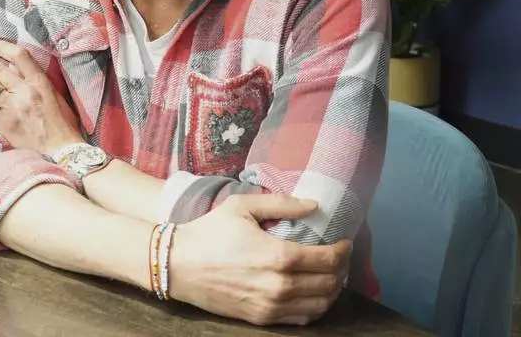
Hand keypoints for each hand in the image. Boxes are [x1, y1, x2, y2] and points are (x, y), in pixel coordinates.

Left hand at [0, 40, 82, 154]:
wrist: (62, 151)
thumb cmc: (61, 126)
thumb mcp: (54, 97)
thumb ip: (35, 82)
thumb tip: (15, 71)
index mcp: (39, 82)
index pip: (19, 56)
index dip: (1, 47)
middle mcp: (25, 90)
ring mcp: (14, 106)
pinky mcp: (5, 123)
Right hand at [170, 193, 350, 325]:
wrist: (178, 264)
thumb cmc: (209, 232)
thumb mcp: (241, 206)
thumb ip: (281, 203)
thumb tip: (313, 205)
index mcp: (279, 256)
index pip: (330, 259)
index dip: (344, 251)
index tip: (344, 242)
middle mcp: (281, 286)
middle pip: (331, 283)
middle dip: (342, 269)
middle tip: (339, 258)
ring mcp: (272, 306)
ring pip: (321, 305)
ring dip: (332, 290)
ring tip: (329, 276)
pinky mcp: (262, 318)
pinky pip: (302, 319)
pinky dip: (315, 308)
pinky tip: (312, 294)